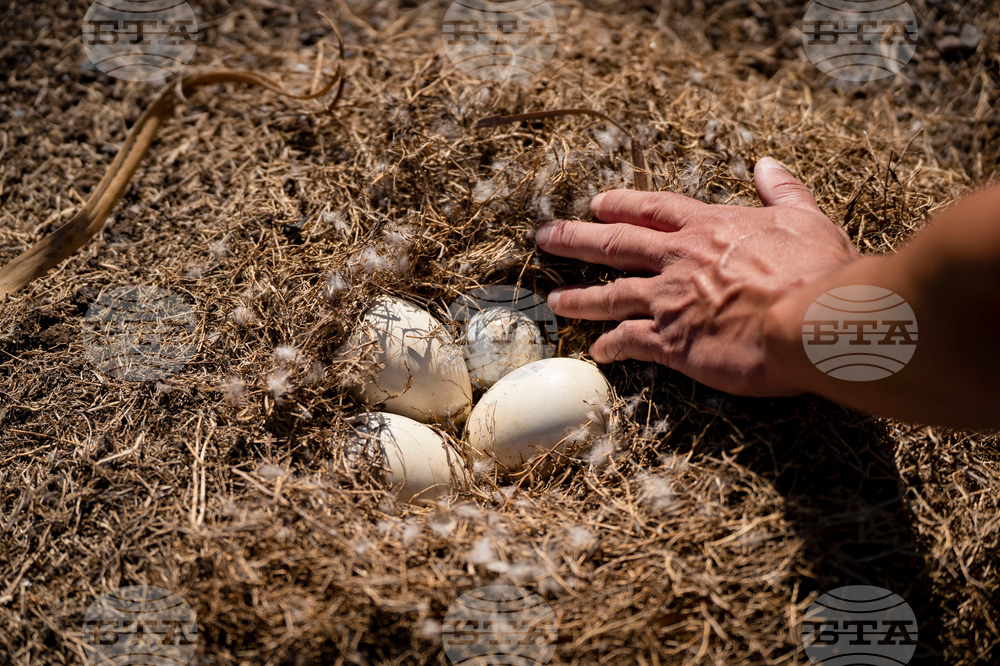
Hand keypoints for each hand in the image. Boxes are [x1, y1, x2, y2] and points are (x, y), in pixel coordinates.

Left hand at [535, 157, 859, 395]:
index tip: (596, 203)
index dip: (622, 204)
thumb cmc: (818, 271)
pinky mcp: (671, 342)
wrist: (815, 320)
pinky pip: (629, 342)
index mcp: (708, 228)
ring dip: (580, 297)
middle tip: (545, 237)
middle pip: (614, 244)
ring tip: (555, 300)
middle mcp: (679, 260)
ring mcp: (669, 300)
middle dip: (575, 239)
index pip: (653, 209)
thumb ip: (783, 191)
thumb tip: (767, 164)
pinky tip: (598, 352)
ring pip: (610, 294)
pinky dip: (610, 346)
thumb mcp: (806, 219)